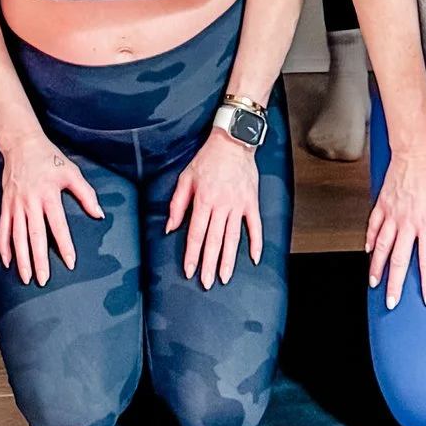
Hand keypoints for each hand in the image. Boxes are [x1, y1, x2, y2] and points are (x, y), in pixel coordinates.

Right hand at [0, 133, 103, 286]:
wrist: (21, 143)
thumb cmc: (47, 157)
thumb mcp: (71, 172)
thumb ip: (86, 194)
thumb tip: (98, 214)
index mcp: (48, 194)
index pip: (58, 225)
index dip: (65, 245)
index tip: (70, 262)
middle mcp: (30, 201)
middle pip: (34, 235)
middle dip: (38, 260)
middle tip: (43, 280)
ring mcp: (15, 204)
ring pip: (16, 236)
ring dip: (21, 258)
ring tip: (25, 277)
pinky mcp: (5, 204)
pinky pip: (2, 229)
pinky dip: (3, 246)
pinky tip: (6, 261)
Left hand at [165, 126, 263, 288]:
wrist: (233, 141)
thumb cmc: (207, 159)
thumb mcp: (185, 178)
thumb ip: (177, 204)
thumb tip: (170, 227)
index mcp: (203, 200)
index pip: (196, 234)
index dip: (192, 255)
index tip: (189, 271)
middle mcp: (221, 205)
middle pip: (214, 240)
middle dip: (209, 264)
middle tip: (206, 283)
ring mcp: (238, 205)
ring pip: (232, 238)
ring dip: (229, 260)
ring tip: (225, 278)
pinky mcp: (251, 202)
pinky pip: (255, 226)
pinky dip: (256, 243)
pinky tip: (254, 259)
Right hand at [365, 135, 425, 312]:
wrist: (417, 148)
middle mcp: (407, 222)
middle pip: (398, 259)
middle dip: (395, 284)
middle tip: (392, 302)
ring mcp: (392, 213)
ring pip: (380, 246)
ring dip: (377, 267)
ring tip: (374, 283)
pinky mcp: (382, 203)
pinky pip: (373, 225)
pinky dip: (369, 239)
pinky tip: (368, 251)